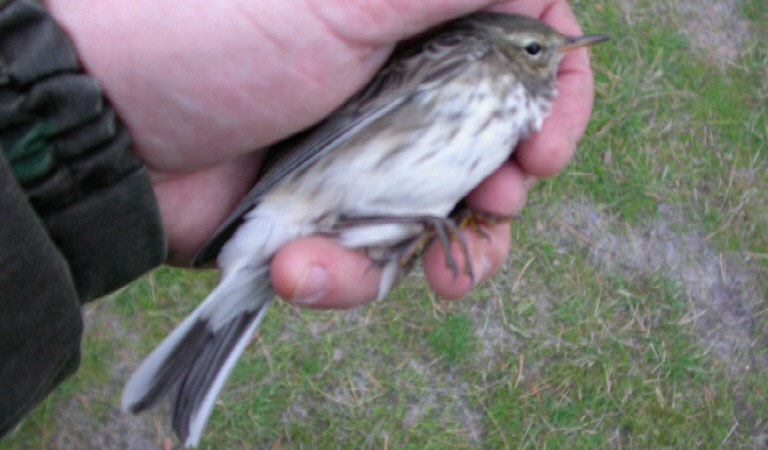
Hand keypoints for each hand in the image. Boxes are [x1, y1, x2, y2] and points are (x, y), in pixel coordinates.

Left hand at [45, 0, 593, 306]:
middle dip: (505, 188)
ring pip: (439, 212)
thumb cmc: (213, 41)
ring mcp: (363, 154)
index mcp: (409, 22)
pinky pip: (370, 260)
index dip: (551, 97)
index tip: (548, 147)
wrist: (108, 134)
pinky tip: (306, 269)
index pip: (518, 44)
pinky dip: (347, 276)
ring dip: (442, 250)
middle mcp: (397, 84)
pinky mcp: (326, 215)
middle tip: (500, 206)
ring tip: (439, 275)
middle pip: (493, 140)